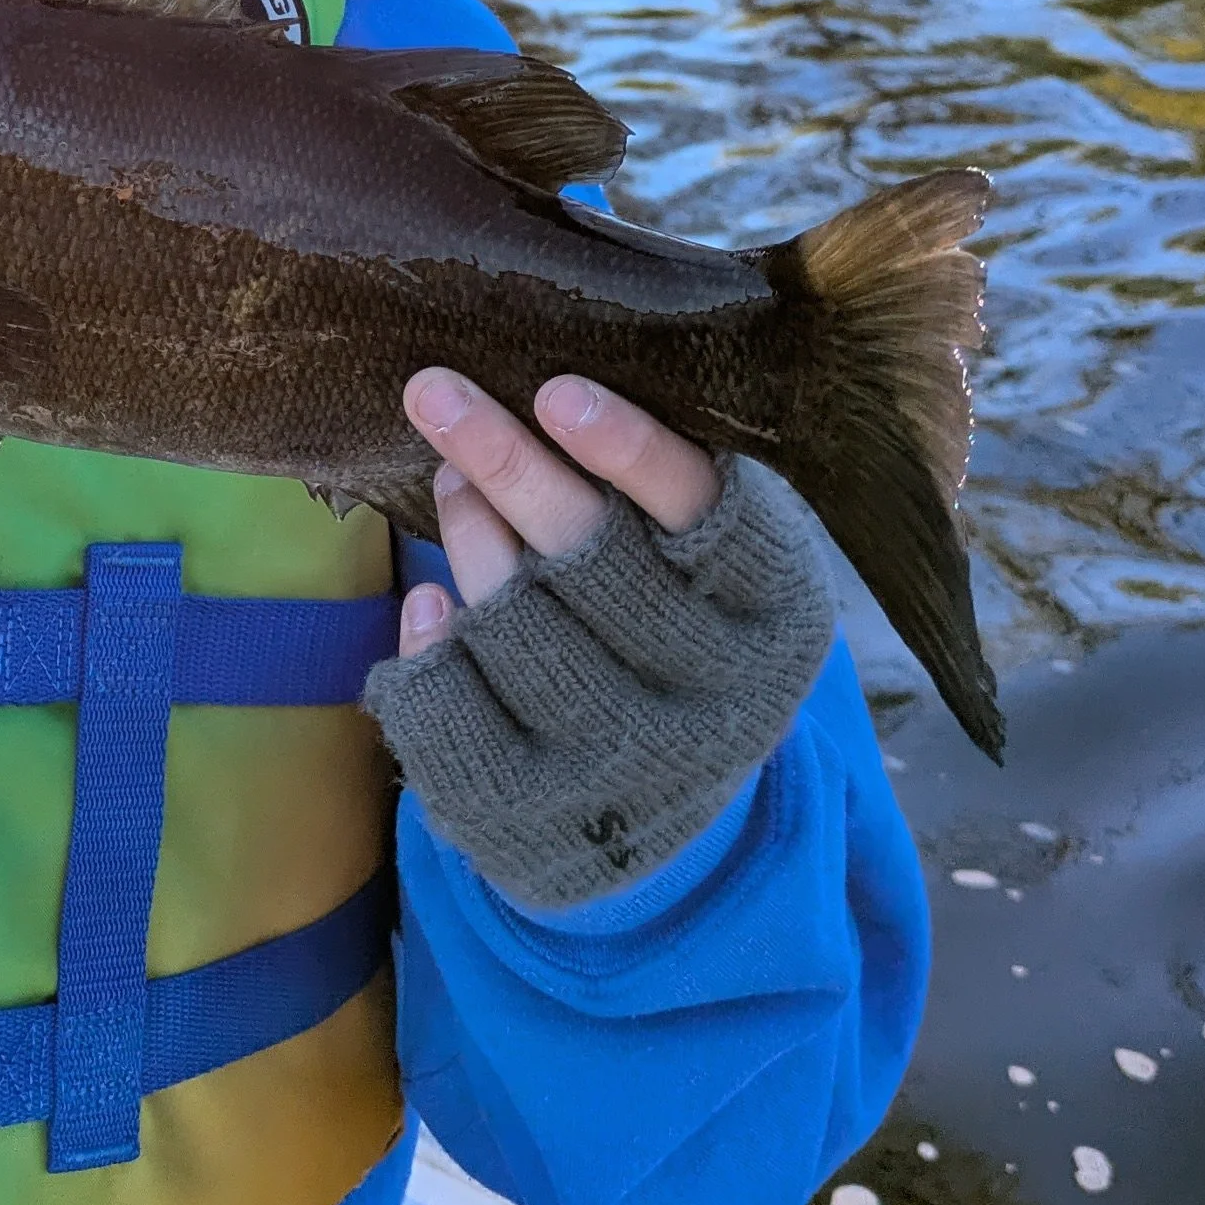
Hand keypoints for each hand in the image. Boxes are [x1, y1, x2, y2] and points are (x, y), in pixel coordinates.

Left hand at [364, 370, 830, 909]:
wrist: (670, 809)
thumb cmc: (686, 629)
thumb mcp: (719, 560)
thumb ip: (662, 490)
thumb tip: (541, 395)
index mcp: (777, 613)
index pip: (706, 516)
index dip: (630, 451)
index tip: (556, 393)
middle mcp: (715, 696)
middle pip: (592, 561)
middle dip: (506, 464)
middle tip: (435, 392)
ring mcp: (626, 765)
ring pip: (517, 626)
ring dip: (470, 536)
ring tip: (451, 479)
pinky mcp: (540, 813)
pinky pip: (452, 714)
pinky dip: (428, 644)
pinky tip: (428, 603)